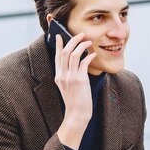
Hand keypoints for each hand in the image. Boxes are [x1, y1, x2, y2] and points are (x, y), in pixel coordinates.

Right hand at [54, 33, 96, 149]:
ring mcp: (70, 77)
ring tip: (88, 41)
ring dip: (81, 45)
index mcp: (58, 77)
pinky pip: (84, 62)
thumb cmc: (75, 103)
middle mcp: (62, 75)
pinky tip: (93, 54)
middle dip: (72, 40)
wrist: (77, 116)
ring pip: (73, 54)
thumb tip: (80, 64)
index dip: (58, 44)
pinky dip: (89, 56)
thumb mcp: (69, 88)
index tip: (59, 35)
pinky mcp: (79, 80)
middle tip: (80, 34)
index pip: (57, 57)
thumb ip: (70, 76)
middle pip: (64, 52)